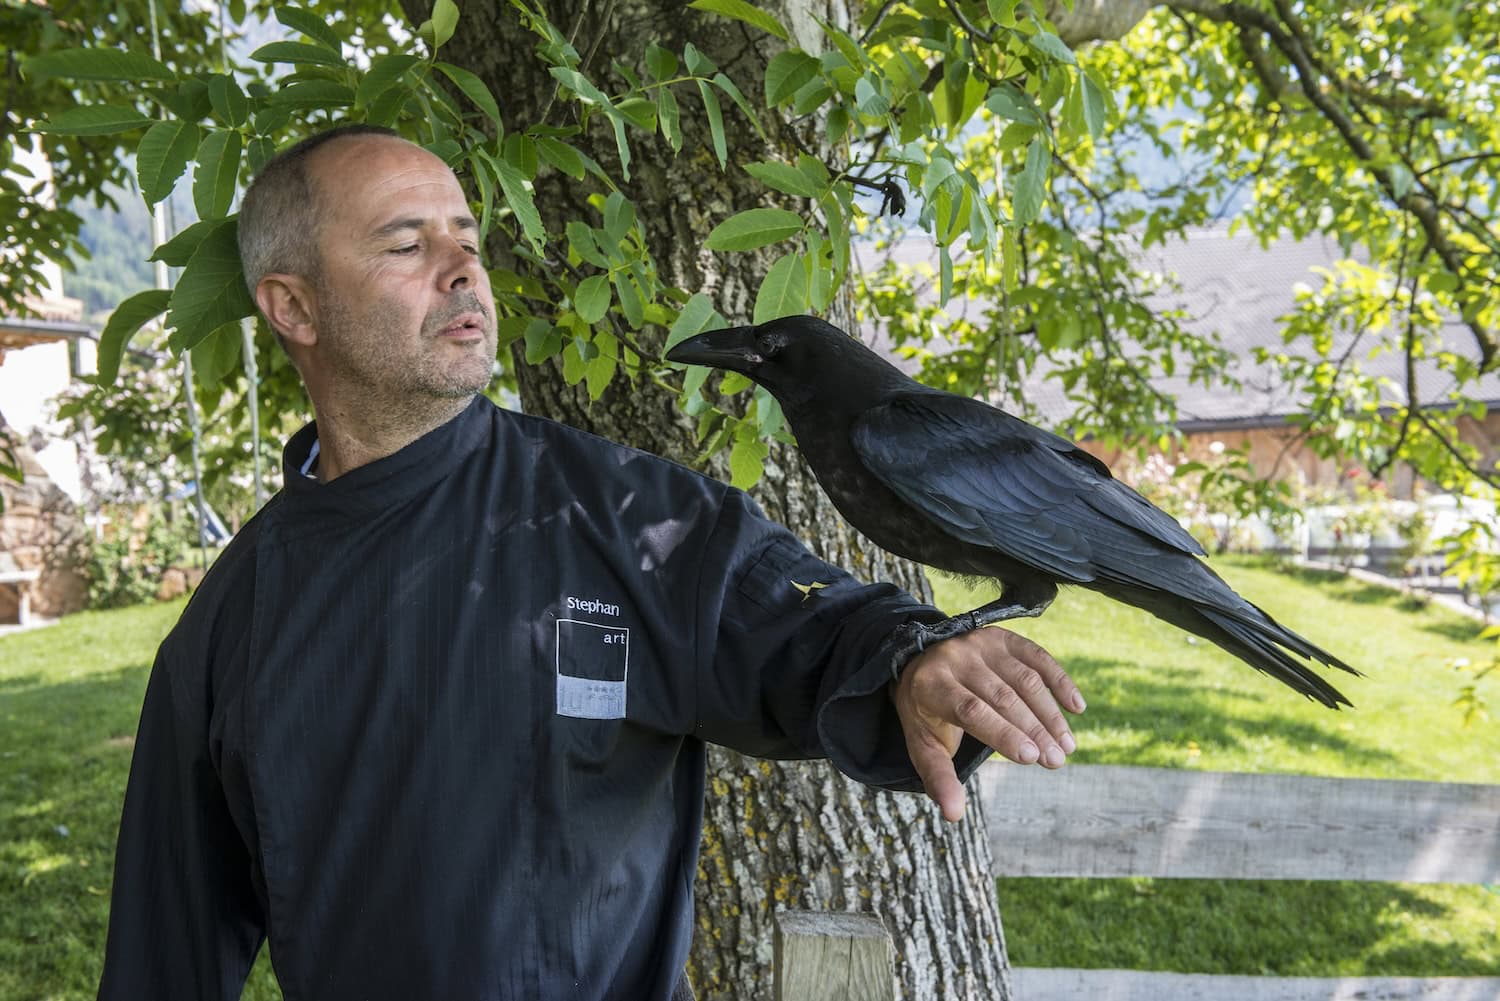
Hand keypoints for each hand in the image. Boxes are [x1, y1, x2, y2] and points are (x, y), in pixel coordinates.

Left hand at [890, 626, 1084, 821]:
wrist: (920, 663)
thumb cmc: (926, 713)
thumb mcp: (923, 744)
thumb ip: (938, 777)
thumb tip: (954, 815)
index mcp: (932, 685)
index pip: (972, 710)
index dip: (1002, 733)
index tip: (1031, 759)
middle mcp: (956, 658)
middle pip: (1003, 697)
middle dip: (1034, 731)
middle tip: (1057, 760)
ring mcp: (981, 644)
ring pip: (1025, 679)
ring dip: (1050, 714)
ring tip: (1066, 746)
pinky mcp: (1002, 638)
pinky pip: (1037, 656)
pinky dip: (1060, 681)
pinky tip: (1076, 707)